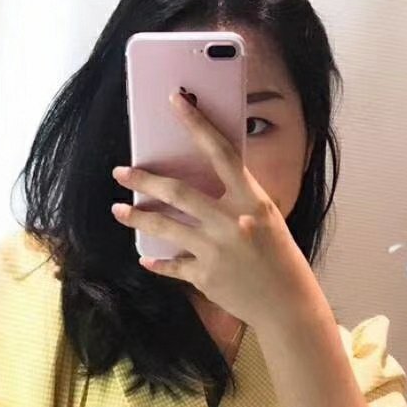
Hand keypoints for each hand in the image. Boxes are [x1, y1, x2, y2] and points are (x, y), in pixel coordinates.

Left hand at [110, 91, 314, 329]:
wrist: (287, 305)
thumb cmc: (281, 259)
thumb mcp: (268, 219)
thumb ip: (238, 200)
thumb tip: (205, 184)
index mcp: (251, 199)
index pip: (221, 152)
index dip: (197, 124)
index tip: (175, 101)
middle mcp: (231, 221)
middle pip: (178, 192)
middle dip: (144, 180)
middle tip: (120, 172)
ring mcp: (215, 250)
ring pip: (165, 226)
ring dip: (137, 216)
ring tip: (119, 210)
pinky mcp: (205, 276)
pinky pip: (172, 265)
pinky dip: (158, 262)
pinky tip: (145, 257)